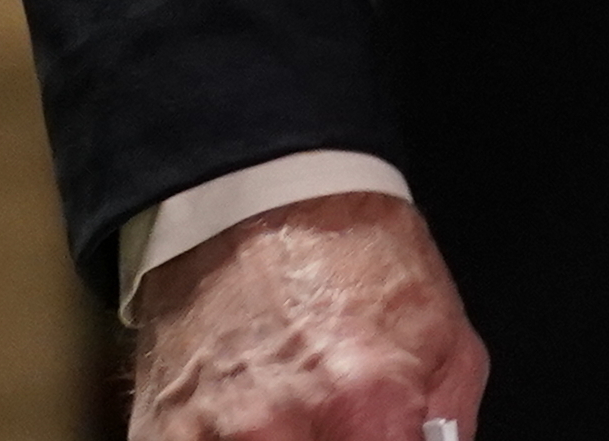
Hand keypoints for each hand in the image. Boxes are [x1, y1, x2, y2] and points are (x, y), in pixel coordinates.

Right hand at [128, 192, 490, 440]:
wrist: (254, 192)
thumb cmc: (351, 255)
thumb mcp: (444, 333)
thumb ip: (450, 429)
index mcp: (365, 404)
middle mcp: (278, 429)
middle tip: (344, 435)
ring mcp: (208, 438)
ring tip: (299, 427)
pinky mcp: (158, 436)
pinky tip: (252, 431)